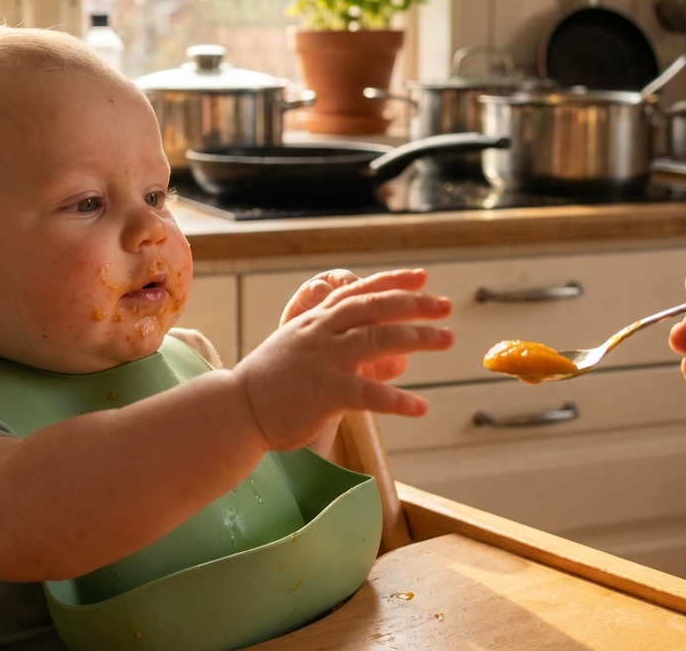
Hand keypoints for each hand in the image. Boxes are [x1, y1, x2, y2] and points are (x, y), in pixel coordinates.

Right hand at [236, 269, 452, 450]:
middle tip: (446, 306)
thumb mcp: (312, 357)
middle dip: (415, 304)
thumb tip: (400, 362)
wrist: (237, 409)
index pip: (360, 291)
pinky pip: (368, 394)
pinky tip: (420, 407)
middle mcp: (322, 332)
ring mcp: (323, 359)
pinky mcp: (323, 392)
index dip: (394, 281)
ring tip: (448, 339)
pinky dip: (397, 399)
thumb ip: (355, 355)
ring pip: (378, 339)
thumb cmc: (276, 384)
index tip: (423, 277)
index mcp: (318, 320)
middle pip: (376, 307)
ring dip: (417, 337)